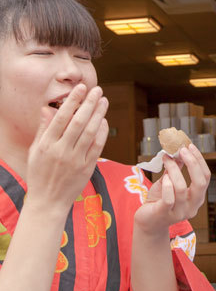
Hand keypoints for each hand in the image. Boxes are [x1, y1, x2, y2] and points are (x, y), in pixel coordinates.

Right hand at [26, 84, 108, 211]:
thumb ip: (43, 129)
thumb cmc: (40, 174)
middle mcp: (61, 151)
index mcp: (46, 145)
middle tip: (97, 90)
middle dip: (89, 103)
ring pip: (90, 132)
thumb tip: (47, 109)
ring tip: (104, 101)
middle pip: (78, 122)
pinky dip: (102, 132)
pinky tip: (104, 120)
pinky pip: (97, 146)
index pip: (61, 118)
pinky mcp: (87, 168)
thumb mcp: (35, 151)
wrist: (48, 202)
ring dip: (99, 114)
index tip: (80, 88)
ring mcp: (75, 160)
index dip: (72, 101)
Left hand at [134, 144, 209, 235]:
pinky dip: (167, 184)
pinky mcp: (165, 215)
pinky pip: (169, 198)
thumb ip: (176, 170)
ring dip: (174, 169)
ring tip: (166, 160)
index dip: (199, 160)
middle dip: (192, 163)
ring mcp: (180, 212)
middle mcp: (193, 206)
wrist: (147, 222)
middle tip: (182, 150)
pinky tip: (163, 178)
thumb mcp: (170, 182)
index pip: (206, 176)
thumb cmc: (159, 201)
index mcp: (197, 197)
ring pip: (181, 187)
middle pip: (201, 182)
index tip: (190, 146)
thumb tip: (178, 151)